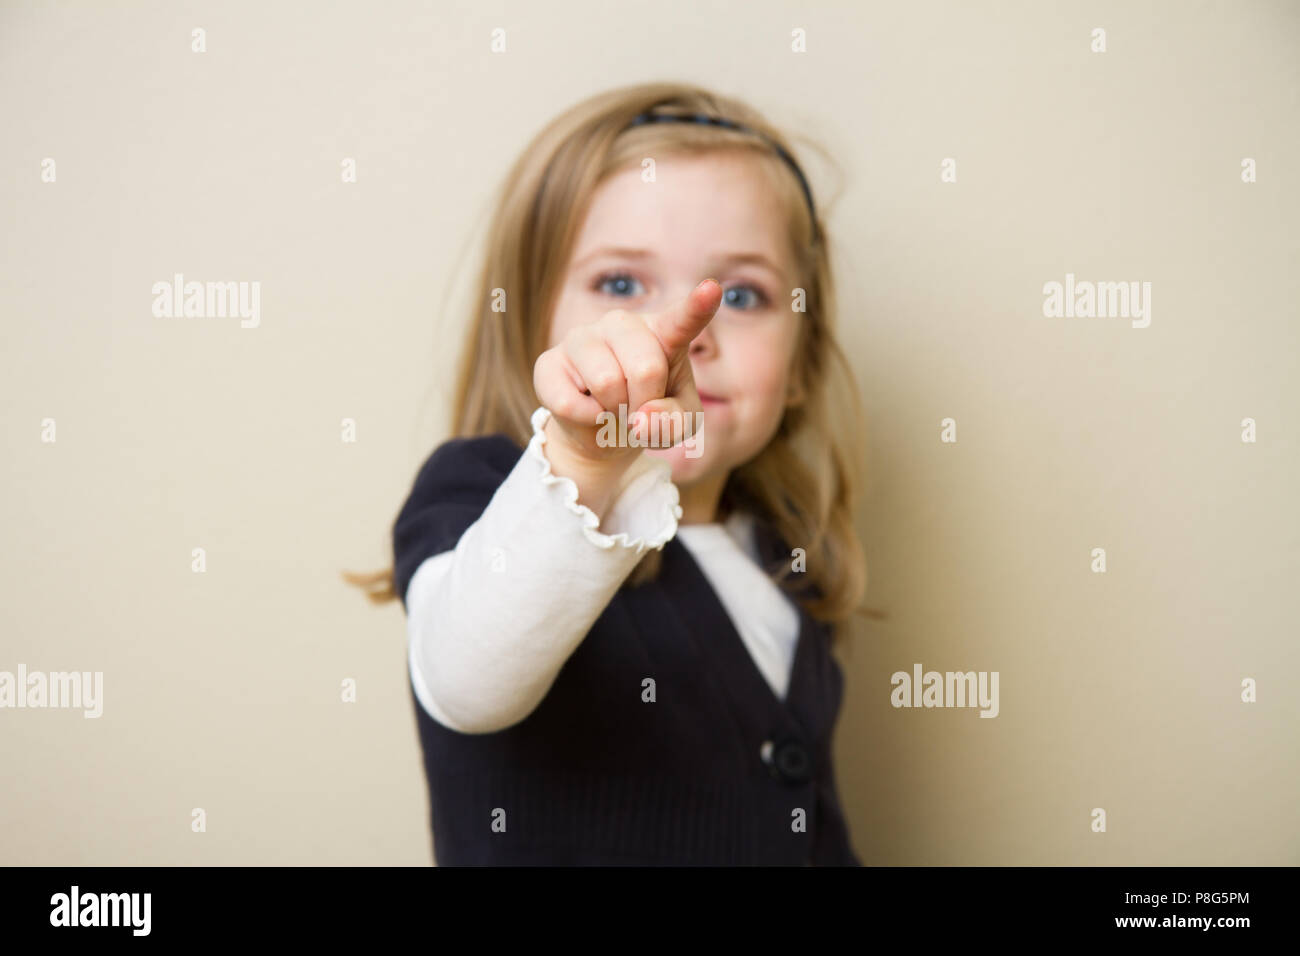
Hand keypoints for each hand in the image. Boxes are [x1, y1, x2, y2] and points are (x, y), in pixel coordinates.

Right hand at [533, 278, 722, 466]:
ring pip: (606, 382)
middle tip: (638, 408)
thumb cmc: (649, 414)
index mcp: (662, 332)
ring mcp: (582, 337)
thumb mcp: (678, 423)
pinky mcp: (549, 362)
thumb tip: (641, 419)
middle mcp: (621, 324)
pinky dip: (586, 421)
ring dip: (615, 412)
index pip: (682, 319)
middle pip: (646, 368)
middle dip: (645, 403)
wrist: (601, 429)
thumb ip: (673, 421)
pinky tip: (587, 410)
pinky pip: (569, 402)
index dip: (697, 306)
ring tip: (613, 407)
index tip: (712, 289)